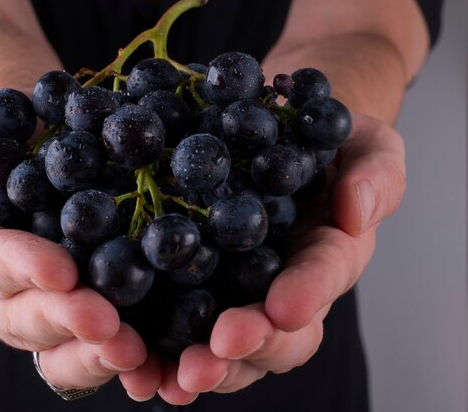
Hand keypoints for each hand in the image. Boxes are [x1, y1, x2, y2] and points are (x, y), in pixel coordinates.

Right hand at [0, 93, 147, 388]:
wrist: (48, 145)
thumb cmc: (5, 133)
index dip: (18, 267)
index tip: (61, 270)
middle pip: (19, 315)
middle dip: (62, 320)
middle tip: (105, 322)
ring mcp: (35, 309)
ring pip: (53, 343)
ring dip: (89, 353)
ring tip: (129, 351)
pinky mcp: (75, 315)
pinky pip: (86, 347)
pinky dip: (111, 357)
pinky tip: (144, 360)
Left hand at [120, 113, 405, 403]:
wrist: (265, 130)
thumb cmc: (319, 140)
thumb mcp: (363, 145)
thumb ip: (374, 175)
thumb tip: (356, 214)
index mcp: (325, 255)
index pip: (320, 280)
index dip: (305, 294)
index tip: (284, 309)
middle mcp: (279, 287)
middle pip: (274, 335)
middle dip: (250, 346)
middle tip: (218, 351)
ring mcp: (233, 292)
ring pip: (226, 347)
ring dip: (204, 365)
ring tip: (175, 378)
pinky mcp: (187, 286)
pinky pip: (174, 326)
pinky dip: (157, 353)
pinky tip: (135, 368)